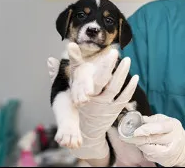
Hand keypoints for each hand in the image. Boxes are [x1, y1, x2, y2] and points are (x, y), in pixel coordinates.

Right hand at [47, 43, 138, 159]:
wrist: (86, 132)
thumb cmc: (75, 108)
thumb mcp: (66, 94)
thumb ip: (57, 75)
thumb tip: (49, 60)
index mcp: (80, 94)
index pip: (86, 77)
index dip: (91, 66)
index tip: (102, 54)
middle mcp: (93, 100)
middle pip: (103, 80)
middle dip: (109, 65)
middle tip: (114, 52)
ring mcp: (106, 105)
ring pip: (115, 87)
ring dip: (122, 73)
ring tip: (127, 60)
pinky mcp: (115, 109)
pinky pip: (124, 97)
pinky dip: (130, 87)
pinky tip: (135, 77)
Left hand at [120, 114, 184, 166]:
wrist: (183, 148)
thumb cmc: (171, 131)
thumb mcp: (165, 121)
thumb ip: (152, 120)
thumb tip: (139, 119)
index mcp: (173, 126)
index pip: (159, 127)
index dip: (146, 129)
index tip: (136, 131)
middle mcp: (172, 139)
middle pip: (151, 139)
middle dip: (136, 138)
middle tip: (125, 136)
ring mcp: (169, 151)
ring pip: (148, 149)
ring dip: (139, 144)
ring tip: (136, 140)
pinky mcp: (165, 160)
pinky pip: (149, 155)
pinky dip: (144, 150)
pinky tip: (145, 146)